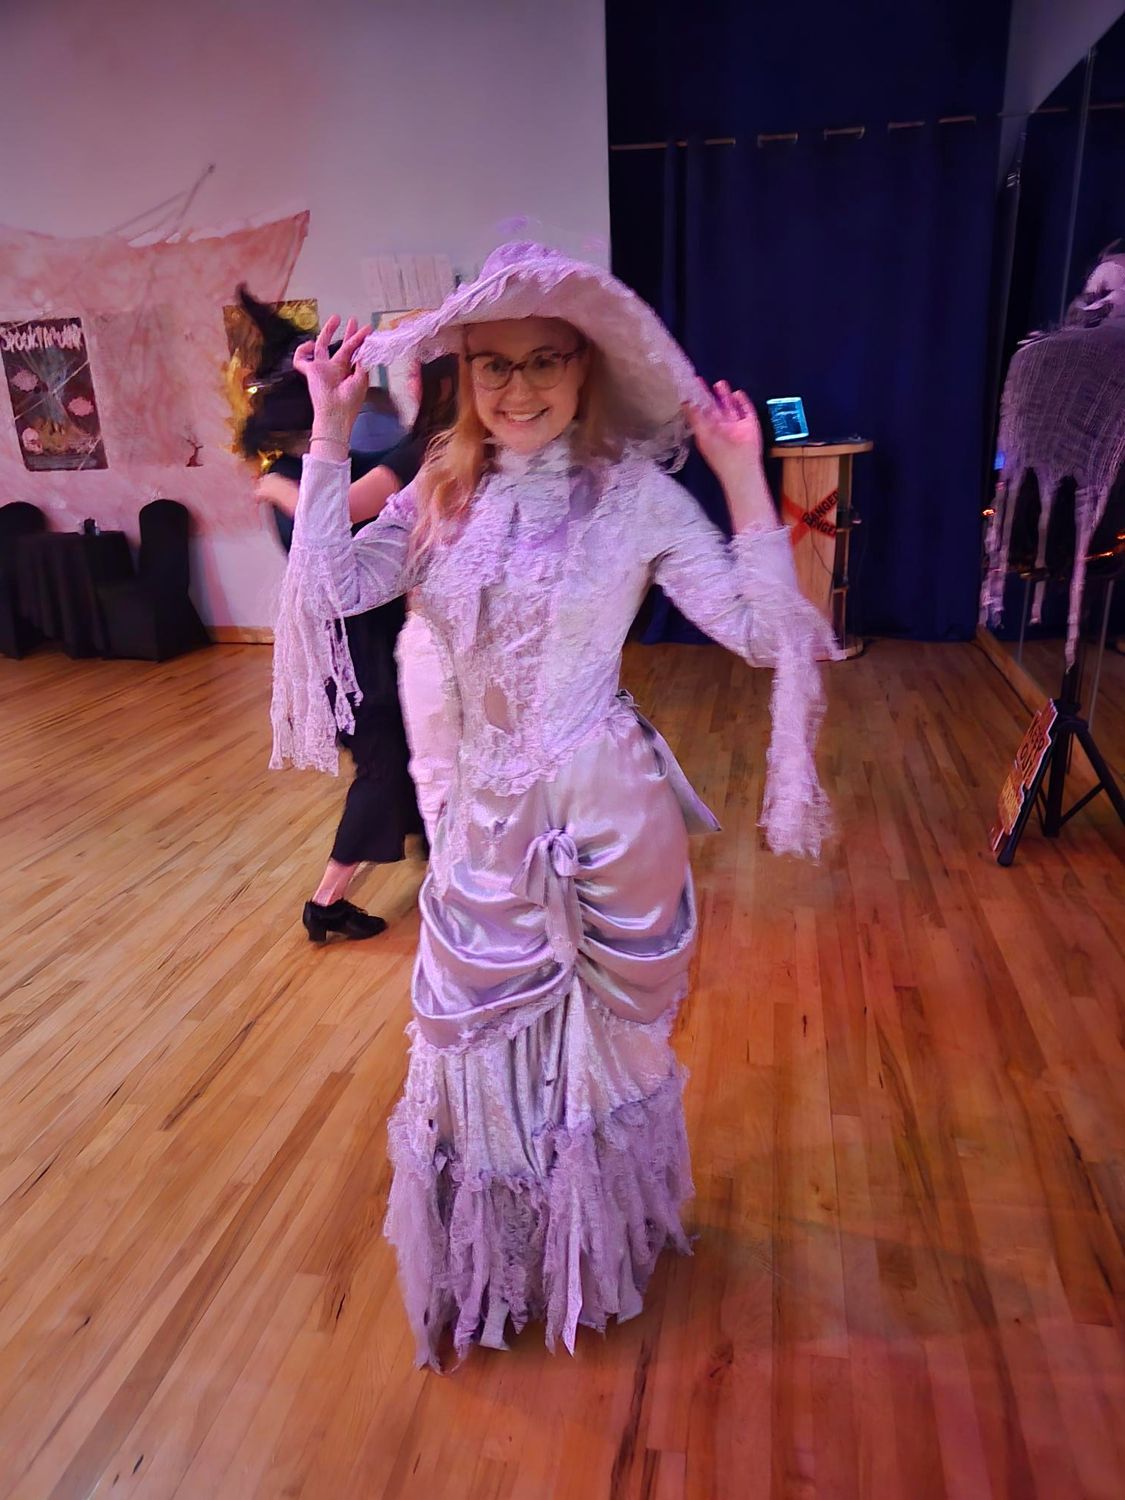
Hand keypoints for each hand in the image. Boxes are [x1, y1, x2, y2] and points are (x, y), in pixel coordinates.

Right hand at [293, 315, 372, 441]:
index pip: (354, 353)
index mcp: (348, 372)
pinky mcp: (310, 370)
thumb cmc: (350, 401)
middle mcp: (335, 369)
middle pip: (341, 346)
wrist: (336, 413)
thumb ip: (363, 361)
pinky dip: (302, 350)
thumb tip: (365, 346)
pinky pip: (300, 358)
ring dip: (328, 331)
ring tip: (336, 318)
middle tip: (354, 321)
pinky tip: (311, 344)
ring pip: (322, 346)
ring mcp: (322, 369)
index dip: (360, 341)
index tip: (368, 330)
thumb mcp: (361, 379)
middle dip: (348, 333)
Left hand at [686, 380, 763, 481]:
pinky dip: (742, 402)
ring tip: (720, 384)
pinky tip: (737, 394)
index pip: (701, 413)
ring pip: (730, 407)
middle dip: (710, 396)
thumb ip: (694, 418)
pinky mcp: (749, 425)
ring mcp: (736, 426)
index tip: (691, 389)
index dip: (697, 401)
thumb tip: (685, 403)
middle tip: (702, 382)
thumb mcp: (702, 434)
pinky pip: (746, 410)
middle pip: (715, 408)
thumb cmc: (720, 456)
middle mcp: (722, 428)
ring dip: (725, 396)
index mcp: (709, 431)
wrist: (740, 467)